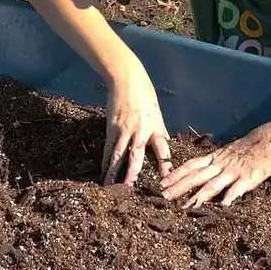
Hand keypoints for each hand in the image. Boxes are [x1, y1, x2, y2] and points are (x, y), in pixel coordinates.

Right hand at [101, 63, 172, 186]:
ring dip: (115, 173)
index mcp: (156, 129)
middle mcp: (141, 131)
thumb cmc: (145, 96)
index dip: (165, 166)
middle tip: (131, 190)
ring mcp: (125, 130)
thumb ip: (159, 131)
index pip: (163, 151)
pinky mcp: (112, 127)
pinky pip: (109, 148)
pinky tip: (103, 172)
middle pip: (137, 157)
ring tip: (112, 188)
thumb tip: (165, 144)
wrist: (127, 79)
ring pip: (120, 156)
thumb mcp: (157, 114)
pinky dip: (106, 162)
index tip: (167, 181)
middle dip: (133, 175)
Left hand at [160, 121, 270, 208]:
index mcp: (216, 158)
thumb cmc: (250, 146)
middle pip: (196, 176)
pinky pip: (238, 188)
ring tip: (186, 206)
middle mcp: (221, 164)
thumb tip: (202, 173)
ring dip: (198, 196)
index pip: (191, 165)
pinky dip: (230, 196)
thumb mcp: (228, 152)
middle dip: (179, 186)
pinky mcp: (249, 178)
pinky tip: (223, 206)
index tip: (162, 182)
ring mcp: (234, 171)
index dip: (176, 174)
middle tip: (164, 196)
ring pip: (213, 184)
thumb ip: (216, 162)